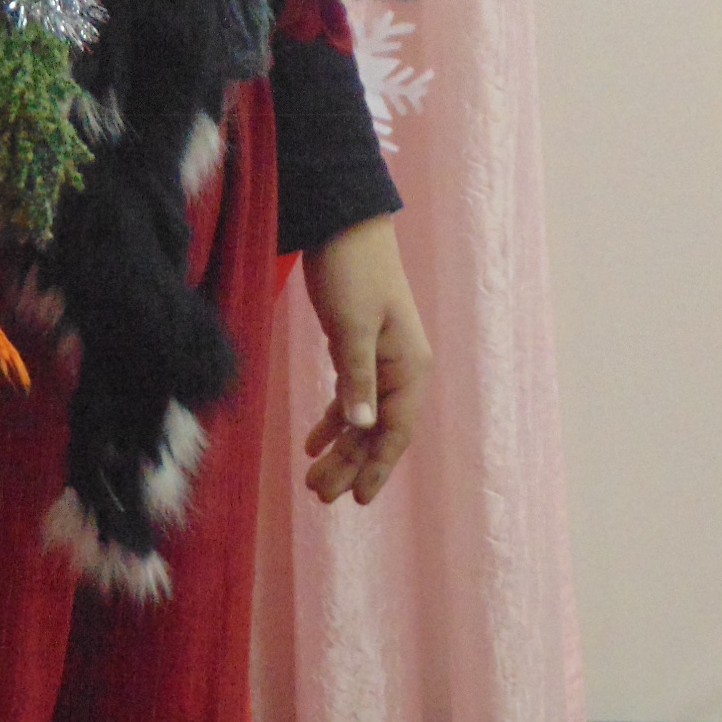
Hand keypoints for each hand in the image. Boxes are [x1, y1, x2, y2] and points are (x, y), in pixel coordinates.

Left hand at [299, 214, 431, 506]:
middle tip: (319, 495)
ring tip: (312, 479)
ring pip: (362, 416)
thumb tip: (362, 428)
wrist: (344, 219)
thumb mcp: (352, 327)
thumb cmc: (352, 270)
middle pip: (377, 430)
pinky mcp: (358, 344)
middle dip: (350, 465)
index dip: (377, 467)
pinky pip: (351, 393)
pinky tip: (313, 441)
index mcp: (409, 365)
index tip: (357, 502)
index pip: (396, 430)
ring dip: (340, 448)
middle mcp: (400, 367)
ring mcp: (380, 356)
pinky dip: (333, 419)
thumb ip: (357, 378)